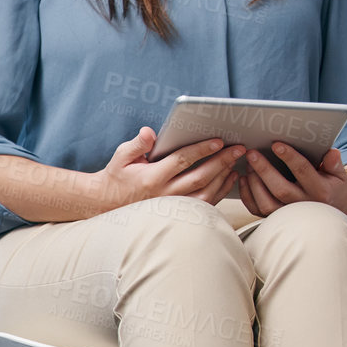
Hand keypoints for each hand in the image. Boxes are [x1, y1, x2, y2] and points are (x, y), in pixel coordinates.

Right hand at [89, 128, 242, 210]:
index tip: (219, 141)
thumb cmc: (117, 176)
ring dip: (223, 178)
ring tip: (236, 162)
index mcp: (151, 178)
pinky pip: (203, 205)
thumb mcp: (121, 157)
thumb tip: (149, 133)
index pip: (182, 160)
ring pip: (205, 194)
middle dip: (221, 162)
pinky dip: (219, 192)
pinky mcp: (176, 213)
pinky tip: (228, 178)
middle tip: (239, 149)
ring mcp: (171, 206)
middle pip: (199, 177)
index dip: (202, 150)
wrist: (106, 202)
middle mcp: (163, 194)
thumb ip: (136, 144)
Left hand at [237, 145, 346, 219]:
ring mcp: (287, 214)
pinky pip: (256, 209)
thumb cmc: (333, 186)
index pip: (303, 171)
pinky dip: (247, 195)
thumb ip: (334, 163)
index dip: (289, 157)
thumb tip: (331, 152)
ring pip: (265, 202)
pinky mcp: (274, 218)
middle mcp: (303, 205)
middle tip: (252, 153)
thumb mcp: (339, 174)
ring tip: (248, 164)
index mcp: (320, 190)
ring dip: (254, 182)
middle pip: (280, 189)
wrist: (332, 208)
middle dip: (264, 170)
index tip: (276, 144)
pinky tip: (243, 178)